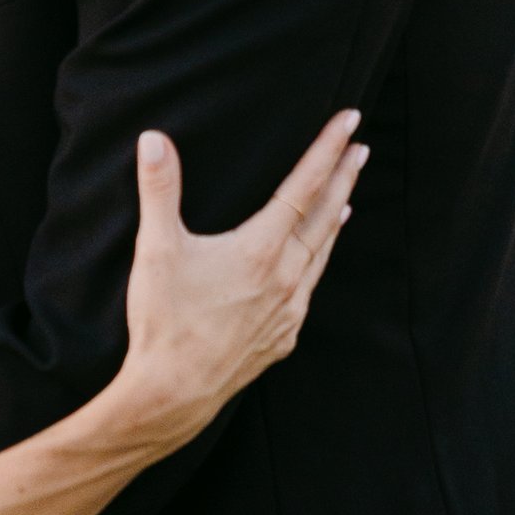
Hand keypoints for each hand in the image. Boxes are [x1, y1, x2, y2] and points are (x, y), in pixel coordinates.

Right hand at [110, 113, 365, 452]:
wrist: (174, 394)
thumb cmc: (164, 321)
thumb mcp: (157, 250)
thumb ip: (159, 189)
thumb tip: (153, 140)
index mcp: (262, 249)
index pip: (305, 186)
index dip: (327, 149)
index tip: (350, 120)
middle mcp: (287, 277)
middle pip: (326, 216)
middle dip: (344, 178)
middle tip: (361, 148)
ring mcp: (290, 310)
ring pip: (323, 253)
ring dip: (337, 219)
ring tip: (348, 198)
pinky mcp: (283, 337)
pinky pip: (310, 288)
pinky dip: (319, 262)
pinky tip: (314, 260)